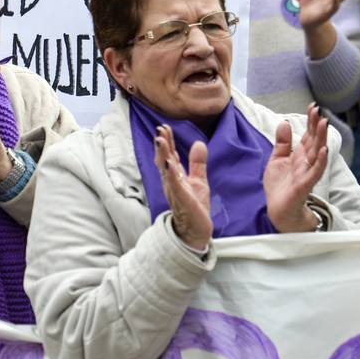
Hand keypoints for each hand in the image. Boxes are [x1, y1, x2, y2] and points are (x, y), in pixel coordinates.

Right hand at [154, 125, 211, 248]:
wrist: (196, 231)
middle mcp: (171, 182)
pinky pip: (174, 184)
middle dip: (162, 145)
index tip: (164, 127)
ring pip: (165, 170)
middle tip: (159, 129)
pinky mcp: (181, 199)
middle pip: (164, 160)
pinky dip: (170, 173)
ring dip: (162, 155)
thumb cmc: (195, 207)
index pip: (169, 155)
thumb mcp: (198, 180)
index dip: (167, 142)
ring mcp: (174, 191)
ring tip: (160, 140)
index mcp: (175, 177)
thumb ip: (197, 163)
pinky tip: (168, 162)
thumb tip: (199, 143)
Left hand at [262, 105, 328, 232]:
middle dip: (317, 126)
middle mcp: (306, 162)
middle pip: (314, 141)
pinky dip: (321, 161)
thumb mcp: (277, 160)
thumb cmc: (280, 186)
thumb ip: (282, 142)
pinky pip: (315, 171)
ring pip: (318, 153)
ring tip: (324, 124)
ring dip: (321, 139)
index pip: (308, 135)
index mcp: (299, 155)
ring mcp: (307, 172)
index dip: (310, 122)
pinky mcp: (305, 184)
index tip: (313, 107)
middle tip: (319, 111)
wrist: (279, 210)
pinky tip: (324, 150)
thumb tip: (284, 122)